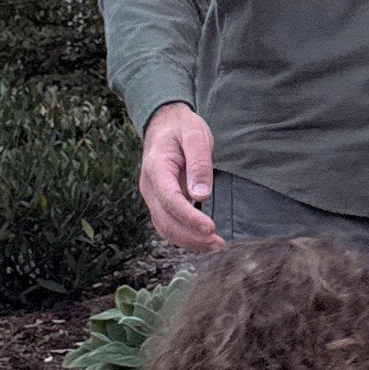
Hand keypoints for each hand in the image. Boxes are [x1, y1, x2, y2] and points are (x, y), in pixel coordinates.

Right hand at [140, 103, 223, 251]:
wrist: (164, 123)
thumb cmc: (181, 127)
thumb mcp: (195, 136)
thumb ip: (199, 163)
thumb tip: (202, 195)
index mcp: (156, 168)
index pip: (170, 200)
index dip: (189, 217)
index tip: (210, 228)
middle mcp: (149, 186)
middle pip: (165, 220)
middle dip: (191, 236)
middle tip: (219, 243)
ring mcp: (152, 195)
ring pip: (164, 227)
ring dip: (188, 241)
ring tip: (215, 246)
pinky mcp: (160, 201)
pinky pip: (168, 224)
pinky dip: (184, 236)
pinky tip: (203, 240)